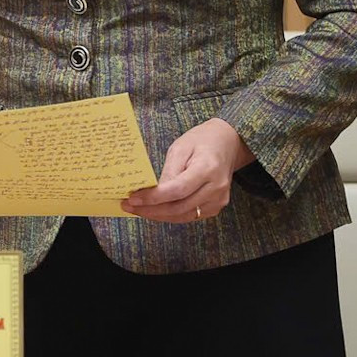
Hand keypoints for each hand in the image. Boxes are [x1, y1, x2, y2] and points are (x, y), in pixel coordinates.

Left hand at [121, 117, 253, 223]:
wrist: (227, 143)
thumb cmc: (201, 141)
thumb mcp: (180, 147)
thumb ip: (168, 170)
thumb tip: (153, 192)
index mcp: (207, 168)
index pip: (177, 190)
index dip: (153, 198)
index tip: (133, 198)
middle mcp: (216, 188)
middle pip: (179, 207)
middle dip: (151, 209)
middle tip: (128, 206)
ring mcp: (219, 200)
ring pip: (183, 216)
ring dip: (158, 215)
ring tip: (137, 210)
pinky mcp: (216, 206)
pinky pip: (190, 216)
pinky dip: (170, 215)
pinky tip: (154, 210)